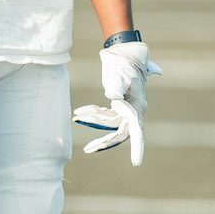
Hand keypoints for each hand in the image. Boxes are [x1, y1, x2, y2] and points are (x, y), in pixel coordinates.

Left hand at [72, 40, 161, 165]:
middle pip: (120, 132)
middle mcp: (133, 110)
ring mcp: (126, 108)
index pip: (137, 131)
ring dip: (93, 122)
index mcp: (136, 106)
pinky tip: (80, 112)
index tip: (136, 163)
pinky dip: (93, 114)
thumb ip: (115, 86)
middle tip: (88, 149)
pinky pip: (105, 115)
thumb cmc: (124, 61)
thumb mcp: (119, 73)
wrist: (124, 50)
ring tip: (76, 117)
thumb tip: (111, 97)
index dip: (137, 148)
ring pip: (109, 124)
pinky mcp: (118, 104)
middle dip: (104, 141)